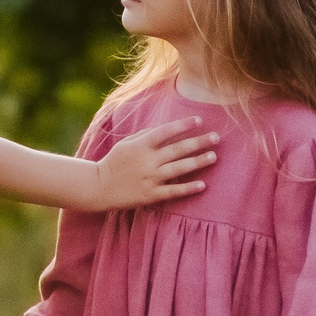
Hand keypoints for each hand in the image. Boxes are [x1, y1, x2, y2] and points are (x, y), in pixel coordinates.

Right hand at [92, 118, 215, 208]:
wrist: (98, 187)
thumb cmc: (114, 161)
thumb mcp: (127, 143)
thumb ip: (146, 135)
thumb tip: (167, 129)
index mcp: (141, 145)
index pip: (166, 131)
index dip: (183, 125)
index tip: (199, 120)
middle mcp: (148, 161)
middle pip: (178, 149)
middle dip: (198, 142)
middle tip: (216, 137)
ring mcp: (150, 178)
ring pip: (179, 169)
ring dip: (198, 162)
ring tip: (214, 157)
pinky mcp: (150, 195)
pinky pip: (173, 191)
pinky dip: (188, 188)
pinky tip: (203, 185)